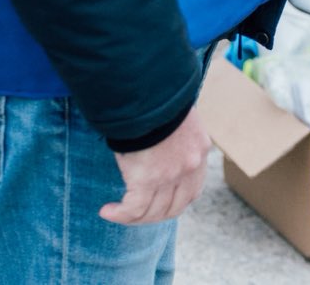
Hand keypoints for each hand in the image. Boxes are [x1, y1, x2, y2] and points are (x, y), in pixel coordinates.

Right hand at [101, 107, 209, 224]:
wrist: (147, 92)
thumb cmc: (156, 98)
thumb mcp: (176, 116)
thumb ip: (175, 135)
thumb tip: (160, 144)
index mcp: (200, 150)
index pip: (193, 190)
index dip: (175, 201)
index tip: (158, 202)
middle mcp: (190, 167)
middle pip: (174, 207)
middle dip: (154, 215)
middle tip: (135, 212)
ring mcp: (170, 176)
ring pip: (153, 212)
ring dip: (134, 217)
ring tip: (117, 212)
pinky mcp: (148, 179)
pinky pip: (133, 208)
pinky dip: (120, 214)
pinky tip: (108, 211)